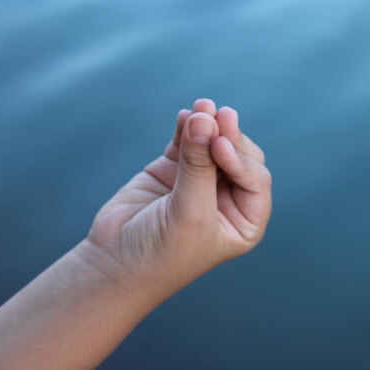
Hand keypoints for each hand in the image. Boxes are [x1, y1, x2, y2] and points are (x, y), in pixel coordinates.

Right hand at [81, 99, 271, 294]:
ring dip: (208, 124)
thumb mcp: (188, 213)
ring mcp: (200, 181)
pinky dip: (186, 127)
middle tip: (216, 115)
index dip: (240, 159)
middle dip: (226, 136)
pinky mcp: (173, 169)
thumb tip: (205, 118)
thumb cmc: (161, 252)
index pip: (255, 180)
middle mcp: (227, 198)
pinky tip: (184, 115)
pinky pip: (185, 141)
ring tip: (201, 107)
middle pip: (237, 155)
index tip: (220, 146)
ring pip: (213, 143)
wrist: (114, 262)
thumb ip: (198, 166)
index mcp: (246, 220)